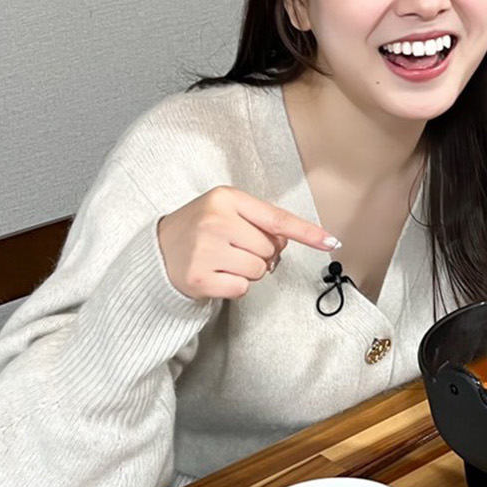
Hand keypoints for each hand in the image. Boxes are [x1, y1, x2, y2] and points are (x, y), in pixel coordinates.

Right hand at [157, 186, 338, 299]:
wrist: (156, 252)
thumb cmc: (198, 229)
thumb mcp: (224, 210)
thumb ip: (258, 220)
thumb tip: (288, 240)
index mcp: (226, 198)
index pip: (276, 218)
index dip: (307, 232)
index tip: (330, 241)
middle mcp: (216, 221)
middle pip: (270, 249)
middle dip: (261, 254)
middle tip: (235, 250)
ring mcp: (206, 249)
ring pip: (259, 270)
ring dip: (248, 272)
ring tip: (224, 262)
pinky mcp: (199, 277)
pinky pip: (242, 288)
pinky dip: (235, 287)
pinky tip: (216, 276)